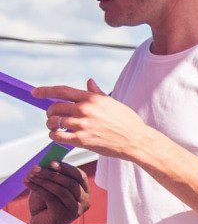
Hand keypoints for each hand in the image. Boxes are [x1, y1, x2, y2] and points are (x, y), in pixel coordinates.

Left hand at [23, 162, 88, 223]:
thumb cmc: (46, 205)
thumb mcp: (50, 187)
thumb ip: (51, 177)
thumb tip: (45, 163)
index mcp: (84, 191)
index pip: (80, 176)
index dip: (66, 168)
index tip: (51, 162)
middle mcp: (84, 201)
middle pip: (71, 183)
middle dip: (52, 173)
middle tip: (36, 168)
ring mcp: (76, 209)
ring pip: (62, 190)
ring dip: (44, 180)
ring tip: (30, 175)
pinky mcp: (64, 216)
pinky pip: (51, 198)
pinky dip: (38, 188)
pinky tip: (28, 183)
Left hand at [37, 80, 151, 161]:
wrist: (137, 141)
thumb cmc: (128, 122)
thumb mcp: (113, 103)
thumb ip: (97, 93)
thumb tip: (89, 82)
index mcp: (92, 98)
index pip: (62, 91)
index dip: (45, 91)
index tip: (35, 93)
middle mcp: (85, 109)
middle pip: (55, 107)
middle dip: (50, 112)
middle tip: (52, 116)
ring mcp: (83, 125)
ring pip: (54, 121)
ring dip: (50, 124)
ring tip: (54, 127)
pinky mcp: (82, 140)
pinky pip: (58, 136)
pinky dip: (54, 136)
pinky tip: (57, 136)